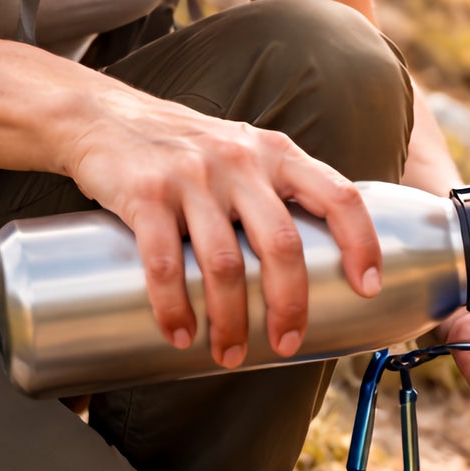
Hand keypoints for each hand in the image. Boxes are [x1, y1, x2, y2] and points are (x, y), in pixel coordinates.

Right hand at [66, 90, 380, 366]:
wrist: (101, 116)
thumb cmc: (187, 148)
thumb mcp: (247, 152)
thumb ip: (281, 190)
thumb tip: (325, 257)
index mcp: (278, 154)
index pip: (339, 196)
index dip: (362, 243)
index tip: (368, 287)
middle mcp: (242, 162)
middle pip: (282, 244)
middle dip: (290, 304)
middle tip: (286, 343)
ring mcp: (193, 177)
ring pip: (225, 263)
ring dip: (230, 319)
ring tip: (228, 354)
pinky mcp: (145, 194)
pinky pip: (164, 263)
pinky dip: (173, 307)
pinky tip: (180, 334)